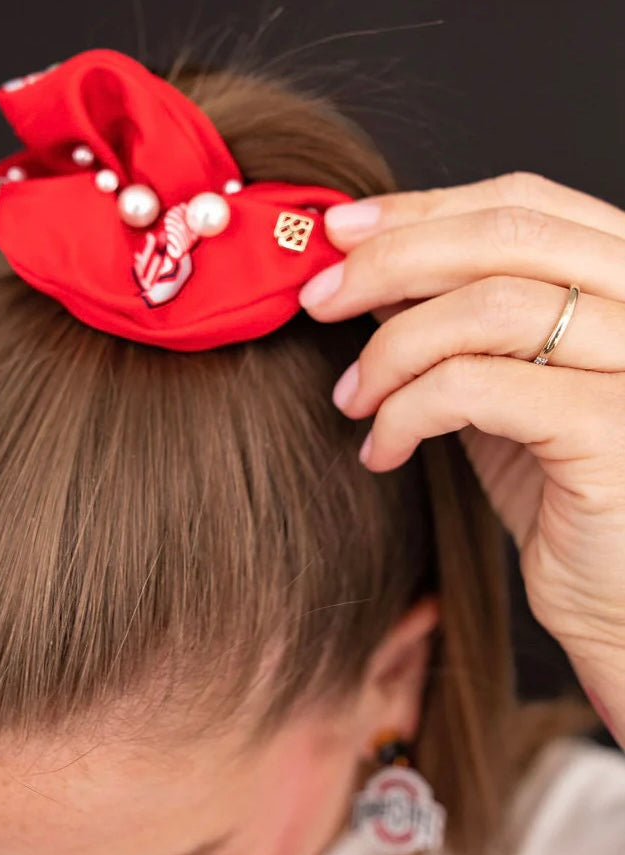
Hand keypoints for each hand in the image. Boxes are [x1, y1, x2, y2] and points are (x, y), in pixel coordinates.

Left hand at [297, 172, 624, 738]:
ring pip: (487, 308)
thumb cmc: (556, 484)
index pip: (520, 203)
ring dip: (389, 350)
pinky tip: (379, 451)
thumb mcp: (503, 382)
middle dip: (388, 262)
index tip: (337, 231)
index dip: (419, 208)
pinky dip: (405, 413)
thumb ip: (455, 320)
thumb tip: (370, 269)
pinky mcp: (612, 429)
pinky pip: (476, 388)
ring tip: (350, 398)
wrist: (616, 592)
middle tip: (318, 299)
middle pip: (503, 238)